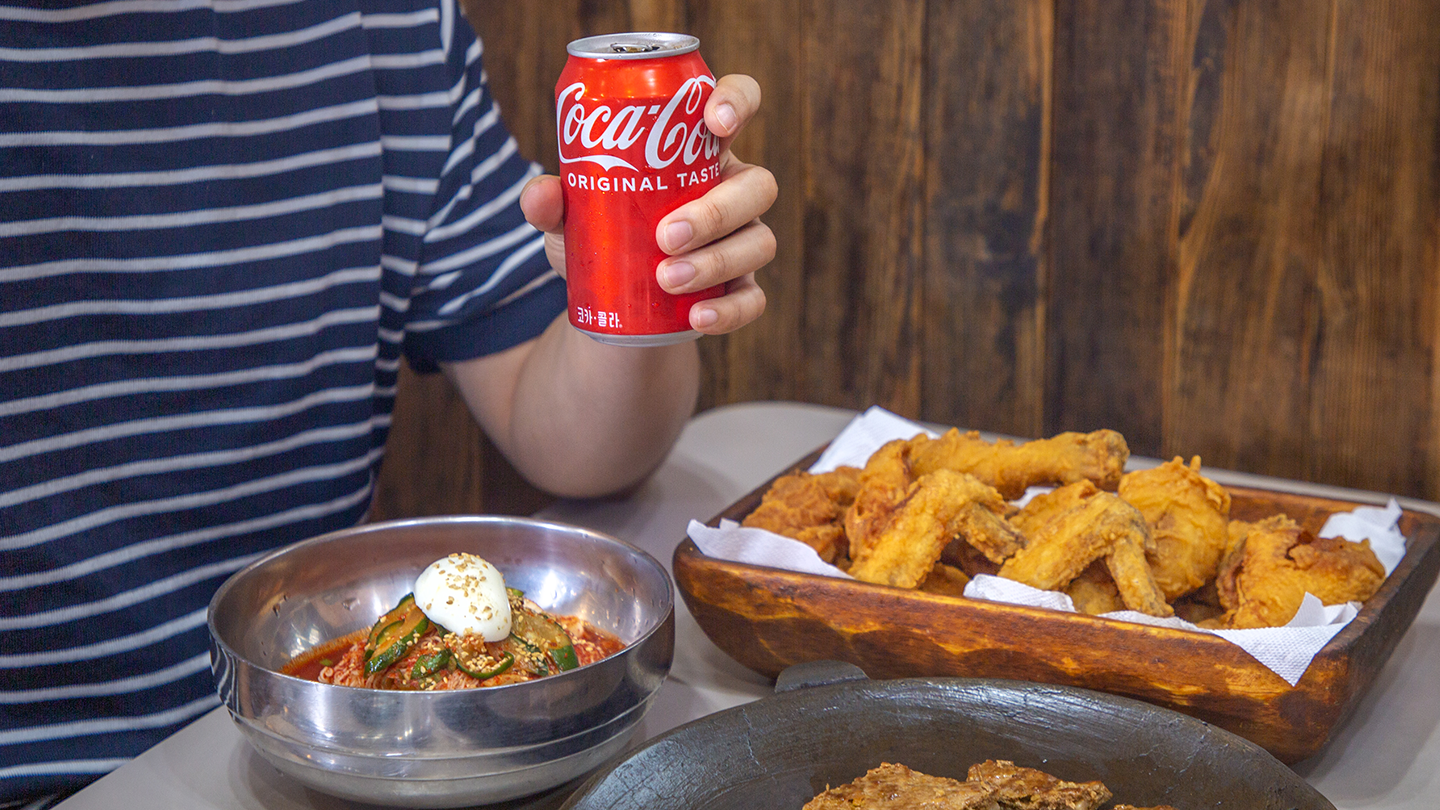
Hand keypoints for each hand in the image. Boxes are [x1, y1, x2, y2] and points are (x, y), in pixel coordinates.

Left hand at [520, 74, 777, 334]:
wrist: (612, 300)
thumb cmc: (603, 231)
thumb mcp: (571, 214)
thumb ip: (553, 201)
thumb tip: (541, 193)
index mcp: (701, 149)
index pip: (737, 104)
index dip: (737, 102)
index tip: (714, 121)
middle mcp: (732, 189)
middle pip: (757, 186)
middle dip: (716, 211)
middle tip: (665, 236)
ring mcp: (743, 239)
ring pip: (759, 243)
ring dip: (716, 262)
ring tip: (667, 279)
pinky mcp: (741, 288)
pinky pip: (753, 298)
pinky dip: (729, 310)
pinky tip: (698, 317)